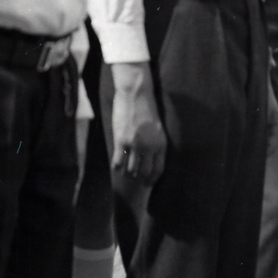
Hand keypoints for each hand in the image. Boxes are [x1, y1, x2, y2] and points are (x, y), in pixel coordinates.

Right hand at [110, 62, 165, 185]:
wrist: (136, 94)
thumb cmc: (146, 108)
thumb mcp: (157, 128)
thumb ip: (155, 143)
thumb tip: (149, 159)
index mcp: (161, 144)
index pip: (158, 169)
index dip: (152, 180)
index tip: (147, 184)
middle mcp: (150, 147)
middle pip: (143, 172)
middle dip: (138, 177)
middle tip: (133, 177)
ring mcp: (135, 144)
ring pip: (130, 169)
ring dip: (126, 172)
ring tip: (124, 171)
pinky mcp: (122, 140)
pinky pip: (118, 161)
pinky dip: (116, 166)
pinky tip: (116, 165)